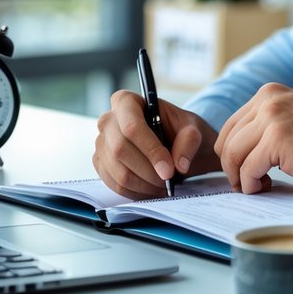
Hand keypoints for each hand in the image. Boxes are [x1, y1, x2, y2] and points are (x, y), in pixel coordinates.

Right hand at [93, 90, 220, 197]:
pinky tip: (152, 189)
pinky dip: (136, 192)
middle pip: (120, 150)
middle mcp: (108, 120)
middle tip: (169, 180)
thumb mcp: (191, 129)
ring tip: (164, 185)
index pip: (131, 127)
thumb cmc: (180, 130)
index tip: (169, 170)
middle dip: (148, 171)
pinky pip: (114, 185)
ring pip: (118, 172)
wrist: (174, 142)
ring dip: (144, 185)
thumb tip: (179, 165)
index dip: (150, 150)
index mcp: (127, 101)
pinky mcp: (101, 163)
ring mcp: (101, 143)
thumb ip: (189, 142)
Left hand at [215, 83, 292, 194]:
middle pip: (227, 139)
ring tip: (255, 186)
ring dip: (239, 176)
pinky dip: (250, 184)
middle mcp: (268, 101)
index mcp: (271, 93)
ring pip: (233, 154)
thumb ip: (272, 122)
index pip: (232, 124)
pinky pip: (248, 169)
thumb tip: (246, 147)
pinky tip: (263, 188)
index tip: (241, 169)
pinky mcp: (276, 141)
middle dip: (231, 165)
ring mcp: (271, 119)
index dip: (232, 151)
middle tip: (244, 182)